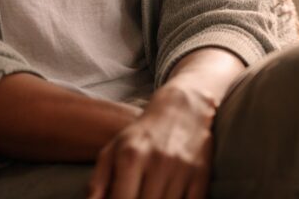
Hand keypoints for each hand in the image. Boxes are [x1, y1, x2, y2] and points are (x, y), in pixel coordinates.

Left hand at [85, 85, 219, 198]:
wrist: (183, 109)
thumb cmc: (142, 135)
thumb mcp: (112, 150)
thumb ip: (97, 181)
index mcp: (131, 157)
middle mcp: (158, 163)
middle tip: (135, 198)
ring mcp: (182, 169)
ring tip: (149, 196)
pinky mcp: (201, 174)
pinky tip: (167, 198)